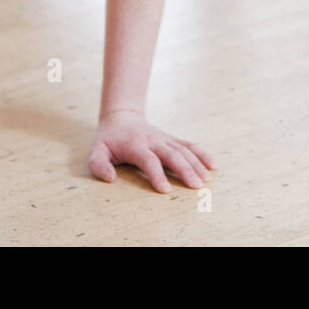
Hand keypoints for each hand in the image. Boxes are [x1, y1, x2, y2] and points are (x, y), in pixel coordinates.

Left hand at [88, 110, 214, 191]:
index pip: (149, 160)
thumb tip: (111, 179)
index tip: (166, 190)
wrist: (122, 117)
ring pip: (184, 150)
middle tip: (195, 186)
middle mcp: (154, 141)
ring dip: (197, 164)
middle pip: (172, 155)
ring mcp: (165, 139)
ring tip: (206, 180)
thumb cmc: (109, 139)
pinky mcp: (172, 139)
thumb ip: (99, 165)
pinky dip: (202, 154)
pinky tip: (212, 165)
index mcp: (136, 145)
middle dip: (185, 170)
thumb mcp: (96, 151)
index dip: (157, 175)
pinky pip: (189, 145)